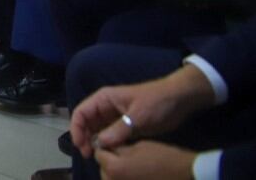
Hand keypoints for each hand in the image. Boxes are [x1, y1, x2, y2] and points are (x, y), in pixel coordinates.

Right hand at [70, 66, 215, 156]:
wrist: (179, 100)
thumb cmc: (156, 103)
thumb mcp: (138, 117)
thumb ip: (118, 130)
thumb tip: (99, 144)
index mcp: (104, 99)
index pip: (81, 113)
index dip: (77, 129)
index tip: (81, 146)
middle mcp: (106, 107)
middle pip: (86, 123)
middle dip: (84, 138)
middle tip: (89, 156)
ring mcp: (115, 117)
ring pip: (97, 130)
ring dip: (95, 142)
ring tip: (98, 157)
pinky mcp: (125, 126)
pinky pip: (110, 135)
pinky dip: (107, 144)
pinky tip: (110, 154)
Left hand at [95, 141, 195, 179]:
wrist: (187, 175)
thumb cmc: (164, 158)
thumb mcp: (138, 147)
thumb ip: (118, 148)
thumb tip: (107, 147)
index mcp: (114, 168)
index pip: (99, 155)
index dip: (105, 148)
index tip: (113, 145)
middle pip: (103, 170)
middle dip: (109, 163)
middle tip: (123, 156)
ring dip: (116, 174)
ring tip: (131, 167)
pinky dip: (126, 179)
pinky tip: (137, 176)